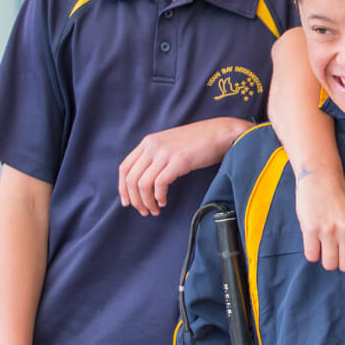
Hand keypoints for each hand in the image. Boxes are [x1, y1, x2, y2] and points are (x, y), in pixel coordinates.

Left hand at [118, 118, 250, 215]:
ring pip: (143, 184)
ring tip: (155, 210)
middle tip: (144, 211)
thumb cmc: (199, 142)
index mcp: (148, 142)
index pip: (125, 168)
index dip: (123, 188)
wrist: (221, 133)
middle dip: (135, 200)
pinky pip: (160, 184)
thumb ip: (156, 157)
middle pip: (131, 179)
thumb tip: (145, 181)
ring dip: (147, 202)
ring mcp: (165, 153)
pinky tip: (164, 202)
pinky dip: (159, 197)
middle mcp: (153, 146)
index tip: (128, 202)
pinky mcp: (179, 161)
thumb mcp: (170, 145)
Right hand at [296, 168, 344, 272]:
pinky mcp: (311, 229)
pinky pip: (311, 256)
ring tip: (324, 245)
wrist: (321, 179)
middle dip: (339, 263)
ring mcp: (329, 230)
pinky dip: (312, 252)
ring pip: (329, 265)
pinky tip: (314, 240)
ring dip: (325, 259)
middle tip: (335, 249)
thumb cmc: (341, 202)